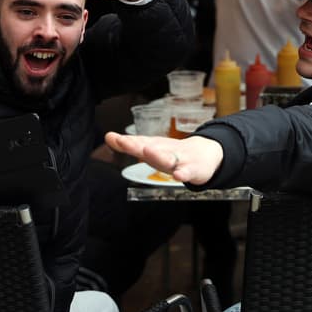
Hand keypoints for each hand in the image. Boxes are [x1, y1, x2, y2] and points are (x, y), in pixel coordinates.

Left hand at [105, 131, 224, 184]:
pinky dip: (183, 173)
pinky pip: (187, 172)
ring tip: (148, 151)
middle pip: (151, 148)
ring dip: (159, 155)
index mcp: (154, 147)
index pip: (139, 143)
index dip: (127, 142)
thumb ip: (130, 144)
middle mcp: (165, 151)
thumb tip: (108, 136)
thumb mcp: (150, 148)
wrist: (204, 154)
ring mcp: (180, 159)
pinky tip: (178, 175)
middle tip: (126, 142)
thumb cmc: (172, 153)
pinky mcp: (192, 169)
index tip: (114, 138)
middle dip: (139, 146)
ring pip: (169, 157)